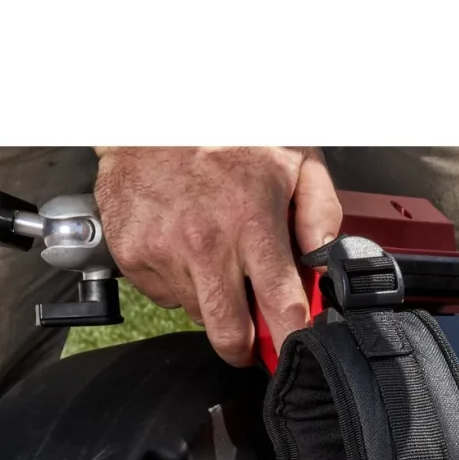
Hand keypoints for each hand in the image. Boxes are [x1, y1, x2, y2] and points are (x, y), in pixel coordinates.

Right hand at [93, 147, 342, 366]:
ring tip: (213, 252)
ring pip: (196, 313)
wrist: (150, 106)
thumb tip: (326, 260)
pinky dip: (177, 279)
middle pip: (230, 336)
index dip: (292, 341)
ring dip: (211, 298)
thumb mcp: (294, 155)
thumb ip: (320, 210)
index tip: (295, 353)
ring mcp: (163, 251)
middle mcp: (205, 243)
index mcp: (251, 221)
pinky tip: (182, 242)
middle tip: (254, 331)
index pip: (280, 307)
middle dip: (246, 345)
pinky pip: (163, 294)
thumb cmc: (225, 126)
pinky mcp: (132, 253)